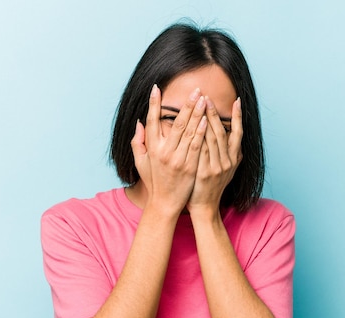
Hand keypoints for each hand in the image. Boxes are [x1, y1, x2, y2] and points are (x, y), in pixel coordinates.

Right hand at [131, 85, 207, 215]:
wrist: (165, 203)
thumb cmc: (154, 180)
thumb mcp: (141, 162)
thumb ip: (138, 142)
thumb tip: (139, 122)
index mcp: (151, 149)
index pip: (152, 121)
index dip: (154, 104)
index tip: (156, 88)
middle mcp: (164, 152)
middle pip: (175, 123)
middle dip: (186, 105)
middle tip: (195, 90)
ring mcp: (177, 160)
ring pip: (188, 132)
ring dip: (196, 114)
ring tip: (203, 99)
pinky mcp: (189, 167)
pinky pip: (196, 146)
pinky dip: (201, 132)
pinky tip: (206, 120)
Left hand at [186, 97, 242, 216]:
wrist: (204, 207)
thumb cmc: (211, 187)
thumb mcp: (227, 171)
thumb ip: (232, 156)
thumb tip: (236, 142)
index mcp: (234, 159)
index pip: (238, 133)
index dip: (238, 117)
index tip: (237, 101)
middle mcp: (228, 162)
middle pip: (222, 132)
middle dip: (214, 114)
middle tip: (207, 97)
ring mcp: (217, 167)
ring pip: (212, 138)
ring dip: (206, 120)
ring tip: (200, 105)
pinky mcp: (205, 173)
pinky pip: (201, 150)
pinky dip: (198, 136)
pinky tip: (194, 124)